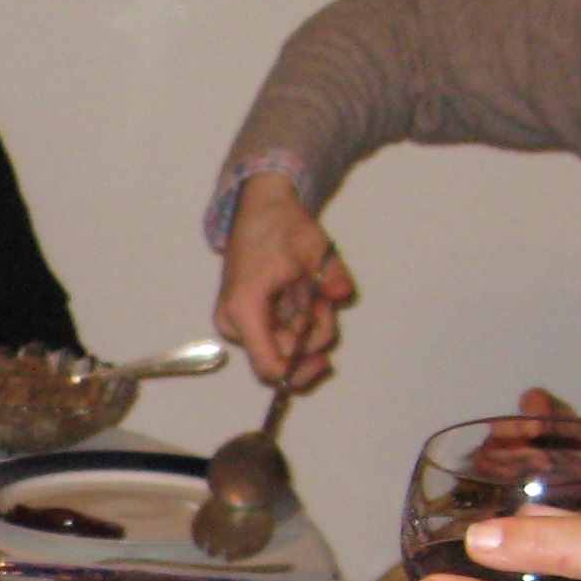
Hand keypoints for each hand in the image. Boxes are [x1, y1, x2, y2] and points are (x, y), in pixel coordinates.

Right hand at [216, 169, 356, 385]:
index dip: (299, 371)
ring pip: (286, 346)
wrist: (261, 208)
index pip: (269, 366)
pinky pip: (282, 334)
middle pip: (283, 356)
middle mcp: (237, 323)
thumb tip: (343, 294)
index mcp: (244, 309)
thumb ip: (330, 274)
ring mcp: (242, 323)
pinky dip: (301, 320)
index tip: (324, 359)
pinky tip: (303, 294)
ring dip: (310, 325)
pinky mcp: (250, 319)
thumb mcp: (313, 247)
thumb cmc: (279, 225)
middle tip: (323, 301)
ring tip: (314, 291)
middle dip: (312, 334)